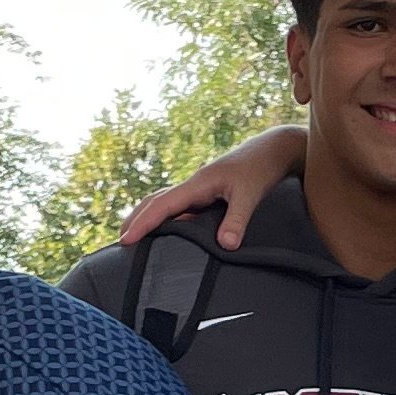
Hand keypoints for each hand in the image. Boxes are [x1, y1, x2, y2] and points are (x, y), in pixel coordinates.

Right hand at [119, 126, 309, 254]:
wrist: (274, 148)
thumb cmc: (261, 168)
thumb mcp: (251, 195)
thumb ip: (237, 220)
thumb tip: (226, 245)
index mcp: (199, 183)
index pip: (163, 205)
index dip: (143, 223)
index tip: (126, 239)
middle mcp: (194, 183)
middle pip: (156, 200)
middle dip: (137, 218)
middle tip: (121, 240)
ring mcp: (200, 186)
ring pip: (166, 200)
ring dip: (149, 215)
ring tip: (136, 233)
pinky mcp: (209, 190)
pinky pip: (181, 204)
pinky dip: (167, 215)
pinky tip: (167, 227)